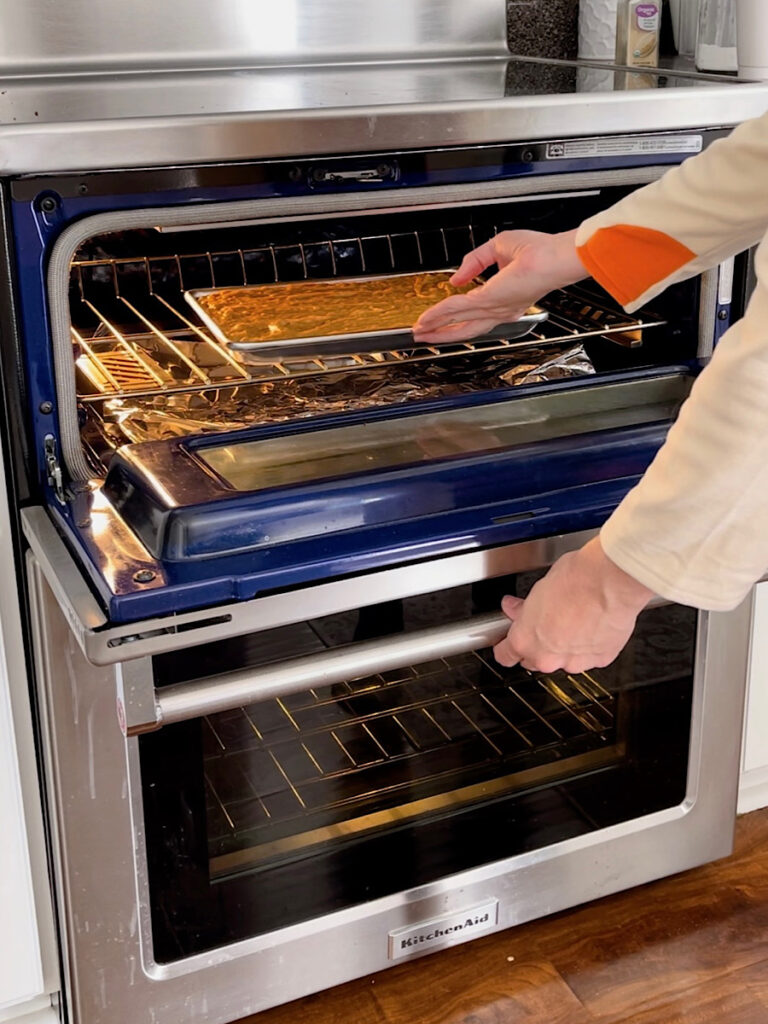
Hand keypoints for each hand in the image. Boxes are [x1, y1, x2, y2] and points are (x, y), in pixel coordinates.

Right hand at [412, 228, 586, 343]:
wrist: (556, 257)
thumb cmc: (541, 250)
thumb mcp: (500, 248)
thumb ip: (475, 261)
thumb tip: (456, 278)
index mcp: (507, 300)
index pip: (478, 315)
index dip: (457, 318)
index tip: (440, 319)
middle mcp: (501, 309)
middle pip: (466, 328)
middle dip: (442, 334)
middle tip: (425, 337)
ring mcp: (495, 308)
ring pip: (458, 322)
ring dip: (436, 328)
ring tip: (420, 331)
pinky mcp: (489, 300)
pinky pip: (457, 308)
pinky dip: (439, 314)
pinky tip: (427, 318)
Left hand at [493, 537, 653, 673]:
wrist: (611, 582)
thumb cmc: (575, 580)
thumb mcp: (538, 589)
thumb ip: (524, 608)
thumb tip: (517, 609)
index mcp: (525, 640)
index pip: (505, 656)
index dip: (505, 648)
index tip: (507, 643)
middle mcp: (548, 657)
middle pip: (534, 660)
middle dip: (537, 645)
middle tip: (544, 622)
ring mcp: (575, 661)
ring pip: (564, 660)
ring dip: (565, 645)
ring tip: (574, 619)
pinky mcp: (600, 659)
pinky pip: (589, 656)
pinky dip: (589, 644)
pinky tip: (592, 624)